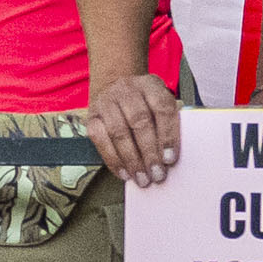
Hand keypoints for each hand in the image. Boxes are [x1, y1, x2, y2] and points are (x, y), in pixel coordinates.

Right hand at [91, 69, 181, 184]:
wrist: (113, 84)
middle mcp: (127, 90)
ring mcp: (107, 101)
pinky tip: (123, 172)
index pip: (162, 108)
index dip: (167, 135)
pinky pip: (99, 139)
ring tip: (141, 178)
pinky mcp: (92, 116)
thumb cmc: (143, 102)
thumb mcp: (159, 103)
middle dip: (149, 152)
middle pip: (139, 121)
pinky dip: (112, 159)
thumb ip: (167, 124)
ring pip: (118, 132)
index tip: (170, 159)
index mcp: (151, 85)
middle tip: (157, 174)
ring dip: (131, 159)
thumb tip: (170, 158)